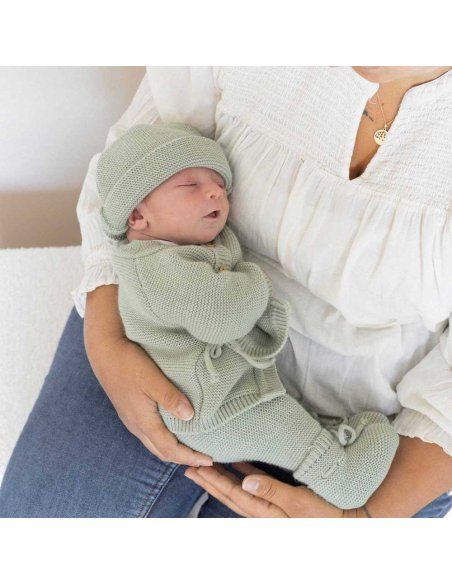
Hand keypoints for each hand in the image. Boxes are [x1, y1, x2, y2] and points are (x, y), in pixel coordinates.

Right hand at [84, 286, 212, 467]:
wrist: (104, 351)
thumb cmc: (128, 362)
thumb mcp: (152, 378)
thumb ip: (170, 398)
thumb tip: (189, 416)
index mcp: (143, 421)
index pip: (169, 450)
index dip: (190, 457)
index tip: (208, 460)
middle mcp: (135, 425)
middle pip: (161, 452)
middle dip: (183, 458)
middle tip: (203, 459)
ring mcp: (131, 419)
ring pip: (153, 444)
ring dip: (173, 450)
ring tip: (191, 448)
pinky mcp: (129, 410)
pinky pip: (148, 434)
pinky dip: (164, 439)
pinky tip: (172, 430)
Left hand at [184, 462, 343, 516]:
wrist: (347, 520)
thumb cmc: (325, 513)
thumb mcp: (299, 502)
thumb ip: (271, 491)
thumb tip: (244, 481)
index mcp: (265, 513)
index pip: (233, 495)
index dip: (213, 481)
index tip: (196, 469)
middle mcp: (263, 511)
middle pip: (229, 494)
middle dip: (209, 481)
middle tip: (189, 467)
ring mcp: (269, 506)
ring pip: (238, 491)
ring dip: (221, 478)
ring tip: (205, 465)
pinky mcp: (278, 500)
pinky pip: (253, 487)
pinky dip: (241, 476)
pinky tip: (236, 465)